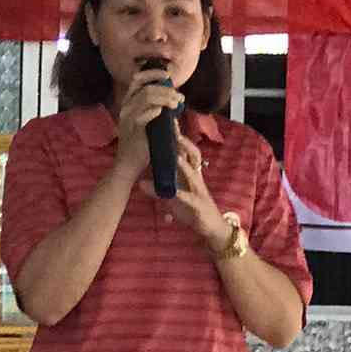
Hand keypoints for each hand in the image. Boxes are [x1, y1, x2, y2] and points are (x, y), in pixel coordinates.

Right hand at [112, 71, 183, 175]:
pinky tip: (164, 113)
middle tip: (179, 97)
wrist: (129, 164)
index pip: (137, 80)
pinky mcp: (132, 130)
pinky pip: (143, 115)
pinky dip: (155, 111)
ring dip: (165, 98)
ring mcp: (128, 118)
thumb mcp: (148, 122)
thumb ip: (157, 109)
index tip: (167, 75)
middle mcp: (126, 108)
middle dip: (166, 89)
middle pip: (146, 88)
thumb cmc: (141, 143)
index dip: (152, 73)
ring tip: (177, 104)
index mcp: (128, 103)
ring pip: (146, 98)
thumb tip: (174, 99)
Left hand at [147, 133, 228, 251]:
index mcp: (190, 174)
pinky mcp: (199, 205)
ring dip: (184, 165)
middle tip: (174, 131)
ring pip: (193, 174)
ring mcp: (199, 191)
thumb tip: (139, 183)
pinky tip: (175, 193)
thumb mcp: (172, 199)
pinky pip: (190, 199)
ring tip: (176, 157)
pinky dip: (182, 195)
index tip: (169, 122)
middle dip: (184, 144)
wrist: (211, 228)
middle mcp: (196, 179)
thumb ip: (156, 191)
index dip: (178, 137)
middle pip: (192, 156)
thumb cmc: (192, 210)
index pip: (184, 152)